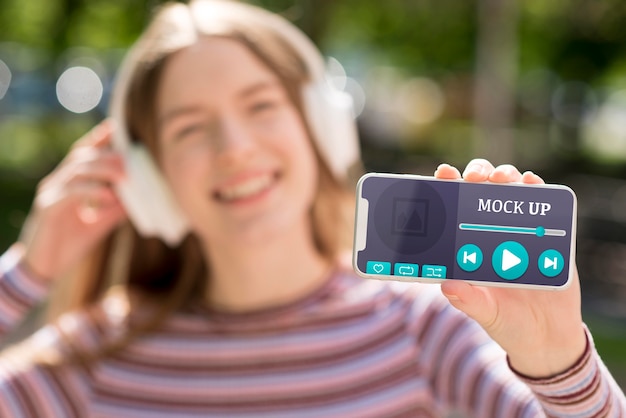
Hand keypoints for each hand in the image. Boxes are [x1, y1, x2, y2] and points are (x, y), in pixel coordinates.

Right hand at [19, 120, 126, 280]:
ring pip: (76, 170)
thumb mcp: (100, 223)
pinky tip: (109, 197)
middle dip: (107, 154)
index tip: (117, 128)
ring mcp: (49, 193)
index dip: (98, 139)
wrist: (45, 268)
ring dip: (103, 170)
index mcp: (68, 182)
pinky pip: (69, 192)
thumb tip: (142, 197)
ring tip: (125, 176)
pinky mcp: (47, 208)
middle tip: (129, 159)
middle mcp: (56, 182)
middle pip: (81, 156)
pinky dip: (91, 191)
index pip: (82, 153)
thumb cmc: (71, 243)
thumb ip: (117, 208)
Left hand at [434, 159, 585, 377]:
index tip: (442, 174)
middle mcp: (490, 231)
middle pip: (481, 190)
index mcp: (467, 244)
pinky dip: (536, 189)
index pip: (453, 207)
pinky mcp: (547, 235)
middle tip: (474, 177)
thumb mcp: (484, 311)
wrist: (546, 335)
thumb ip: (467, 299)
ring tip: (501, 177)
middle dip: (476, 174)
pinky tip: (530, 183)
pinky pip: (543, 205)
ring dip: (506, 175)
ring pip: (510, 190)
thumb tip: (447, 286)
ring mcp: (519, 230)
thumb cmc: (506, 320)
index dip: (446, 186)